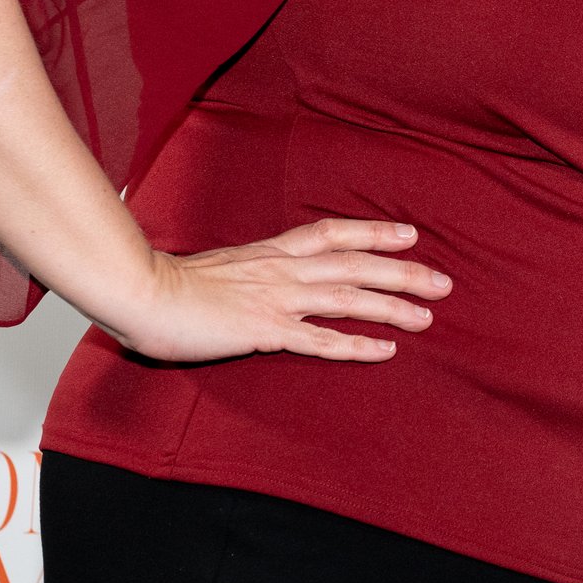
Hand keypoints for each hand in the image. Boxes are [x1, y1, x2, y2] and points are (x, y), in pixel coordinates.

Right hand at [99, 218, 451, 362]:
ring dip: (391, 307)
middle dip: (403, 273)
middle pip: (356, 265)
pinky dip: (355, 344)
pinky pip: (319, 339)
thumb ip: (249, 272)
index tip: (409, 234)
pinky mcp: (264, 330)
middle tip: (443, 283)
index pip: (333, 233)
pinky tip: (384, 351)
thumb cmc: (169, 284)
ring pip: (348, 298)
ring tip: (427, 317)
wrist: (140, 292)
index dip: (374, 232)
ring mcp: (276, 299)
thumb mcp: (219, 267)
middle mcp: (282, 270)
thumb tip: (261, 279)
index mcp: (271, 253)